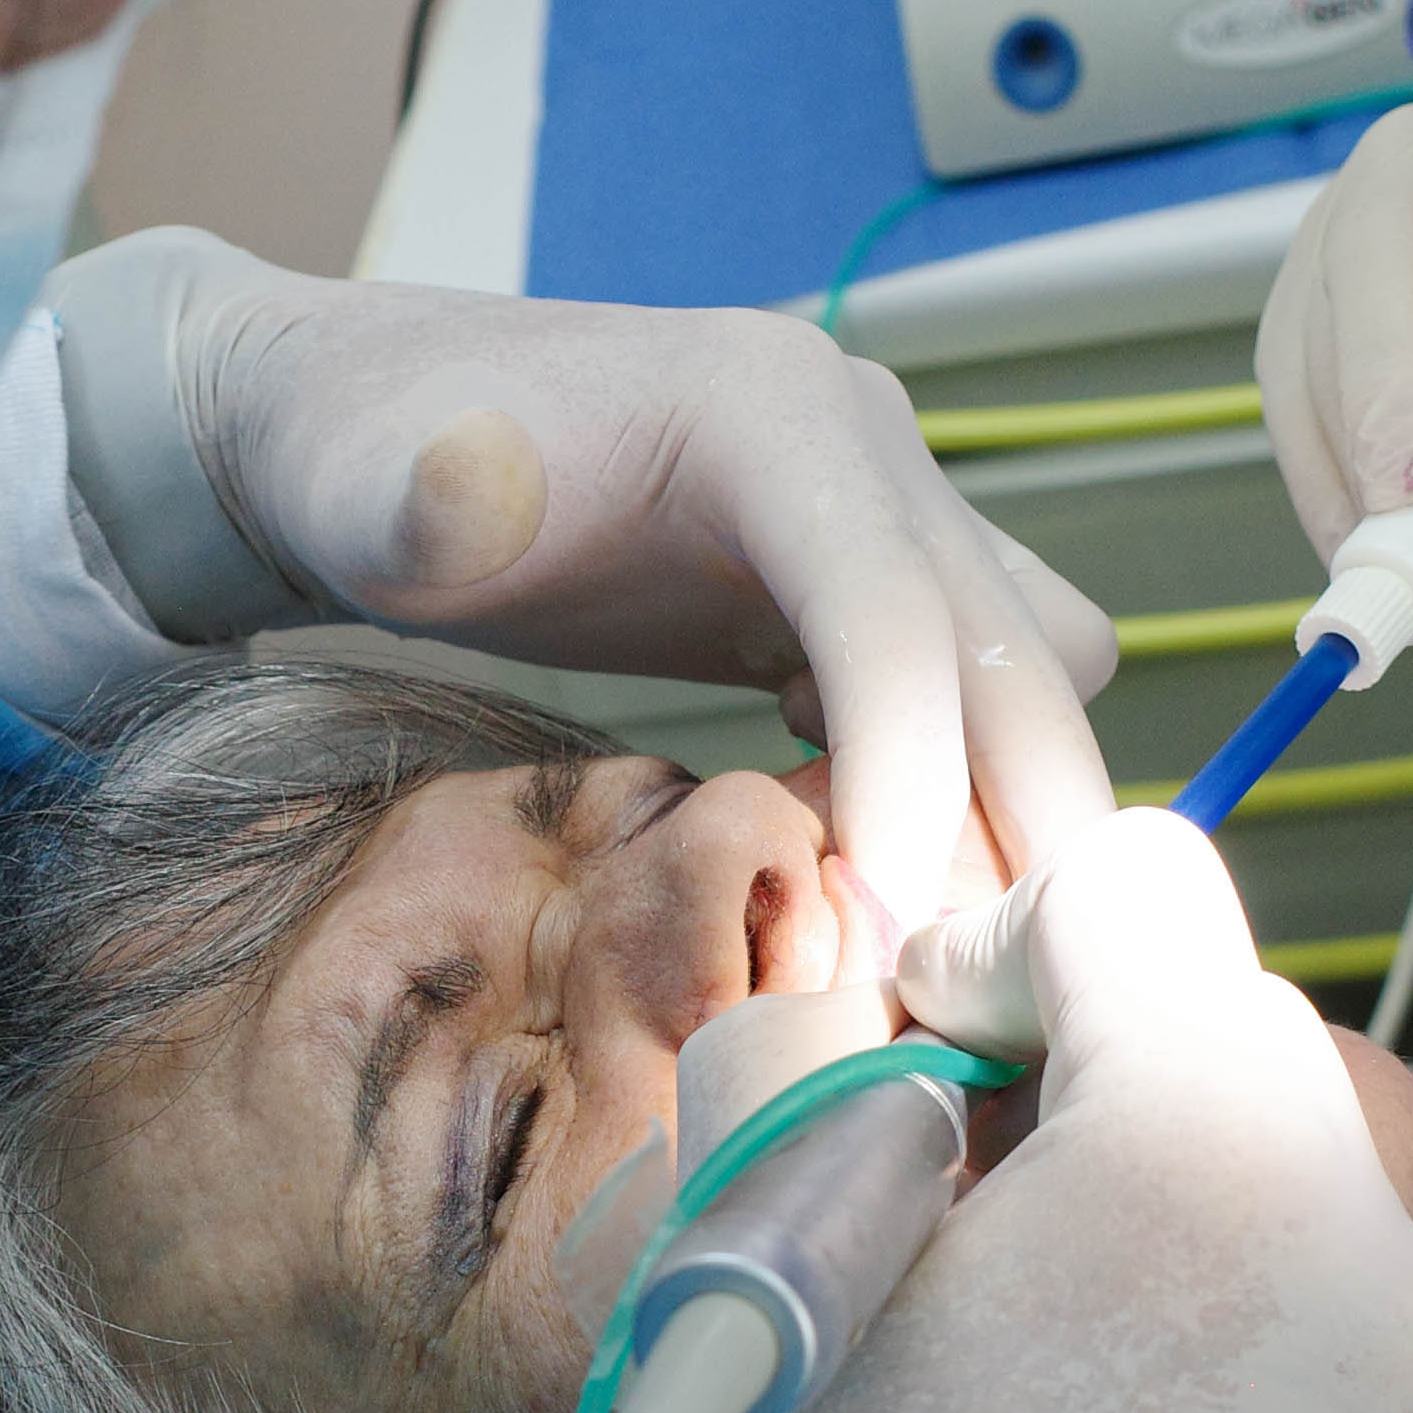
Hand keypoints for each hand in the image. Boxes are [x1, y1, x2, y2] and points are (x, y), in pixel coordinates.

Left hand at [68, 229, 1118, 923]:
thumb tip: (455, 493)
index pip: (895, 614)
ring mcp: (892, 511)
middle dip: (1009, 834)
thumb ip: (415, 502)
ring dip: (1011, 825)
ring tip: (907, 958)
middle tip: (930, 1000)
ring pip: (1042, 684)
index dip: (907, 781)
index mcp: (773, 412)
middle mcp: (870, 447)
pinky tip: (862, 879)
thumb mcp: (371, 484)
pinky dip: (968, 800)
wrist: (386, 427)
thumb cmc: (371, 464)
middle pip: (1024, 661)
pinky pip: (989, 697)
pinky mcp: (877, 583)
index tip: (871, 939)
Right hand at [644, 808, 1412, 1412]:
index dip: (993, 940)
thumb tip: (867, 991)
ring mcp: (1407, 1377)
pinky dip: (1216, 1313)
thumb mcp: (736, 1246)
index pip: (1131, 884)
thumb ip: (798, 1043)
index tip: (917, 1061)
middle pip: (1222, 1017)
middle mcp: (1356, 1241)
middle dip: (1082, 1062)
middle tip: (947, 1194)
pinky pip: (1320, 1303)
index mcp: (1199, 1148)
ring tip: (1020, 1330)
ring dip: (1152, 1184)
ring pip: (1277, 1160)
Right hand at [1257, 92, 1412, 559]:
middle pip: (1375, 250)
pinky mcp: (1299, 312)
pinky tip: (1367, 544)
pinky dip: (1321, 484)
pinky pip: (1287, 399)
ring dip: (1351, 460)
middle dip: (1389, 388)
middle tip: (1412, 499)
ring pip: (1315, 334)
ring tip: (1412, 559)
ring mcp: (1337, 236)